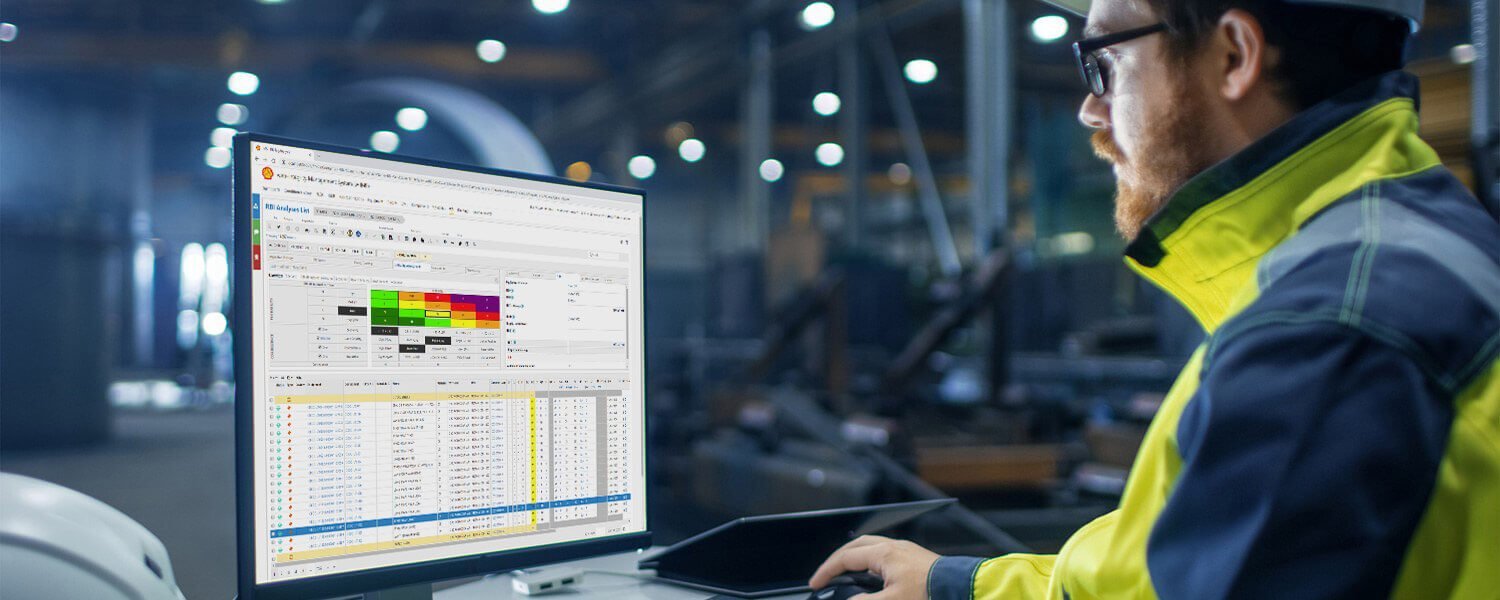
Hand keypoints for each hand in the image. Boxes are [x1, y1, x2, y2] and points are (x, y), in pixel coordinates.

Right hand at [808, 535, 940, 599]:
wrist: (961, 588)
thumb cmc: (931, 592)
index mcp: (884, 554)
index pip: (845, 558)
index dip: (827, 571)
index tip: (816, 583)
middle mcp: (894, 547)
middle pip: (856, 546)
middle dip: (838, 559)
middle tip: (827, 574)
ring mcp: (906, 551)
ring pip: (871, 548)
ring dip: (855, 558)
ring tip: (847, 573)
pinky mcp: (915, 559)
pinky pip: (885, 554)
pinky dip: (871, 562)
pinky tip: (874, 575)